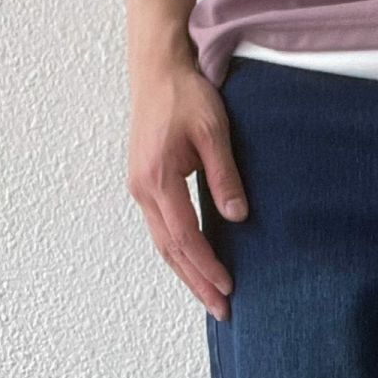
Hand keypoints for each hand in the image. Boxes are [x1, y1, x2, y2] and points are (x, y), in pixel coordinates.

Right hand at [126, 63, 246, 318]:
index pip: (185, 237)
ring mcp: (140, 188)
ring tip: (210, 298)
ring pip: (163, 244)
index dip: (207, 266)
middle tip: (222, 310)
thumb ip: (224, 176)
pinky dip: (179, 254)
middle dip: (197, 283)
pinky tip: (195, 267)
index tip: (229, 287)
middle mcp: (142, 189)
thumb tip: (238, 217)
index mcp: (158, 179)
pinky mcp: (144, 184)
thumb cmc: (186, 94)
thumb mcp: (213, 131)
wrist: (157, 67)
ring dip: (187, 274)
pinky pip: (161, 230)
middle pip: (170, 251)